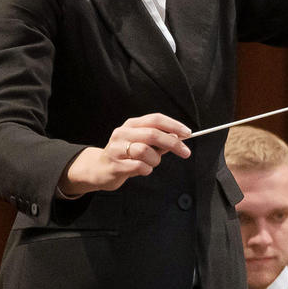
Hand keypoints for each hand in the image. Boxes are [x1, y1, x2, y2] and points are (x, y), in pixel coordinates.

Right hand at [64, 113, 191, 194]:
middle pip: (152, 134)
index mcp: (131, 125)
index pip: (155, 119)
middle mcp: (122, 133)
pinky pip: (139, 166)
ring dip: (156, 160)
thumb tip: (178, 137)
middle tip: (185, 152)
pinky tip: (143, 170)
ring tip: (151, 163)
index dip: (174, 125)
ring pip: (145, 151)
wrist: (99, 169)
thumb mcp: (141, 144)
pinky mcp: (115, 165)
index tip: (188, 134)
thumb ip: (159, 141)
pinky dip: (147, 169)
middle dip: (173, 143)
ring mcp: (116, 148)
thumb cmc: (125, 156)